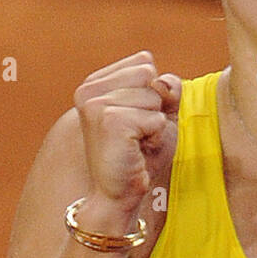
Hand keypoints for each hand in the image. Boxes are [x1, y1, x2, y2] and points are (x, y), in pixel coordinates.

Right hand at [73, 52, 180, 214]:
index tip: (136, 118)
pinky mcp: (110, 123)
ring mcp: (97, 105)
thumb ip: (167, 88)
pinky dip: (156, 137)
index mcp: (94, 83)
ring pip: (155, 97)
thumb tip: (164, 81)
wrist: (119, 194)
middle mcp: (89, 90)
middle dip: (155, 106)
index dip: (153, 92)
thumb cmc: (140, 153)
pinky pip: (157, 119)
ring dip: (155, 124)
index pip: (145, 62)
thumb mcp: (159, 113)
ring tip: (136, 143)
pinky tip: (137, 151)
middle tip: (137, 133)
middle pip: (151, 75)